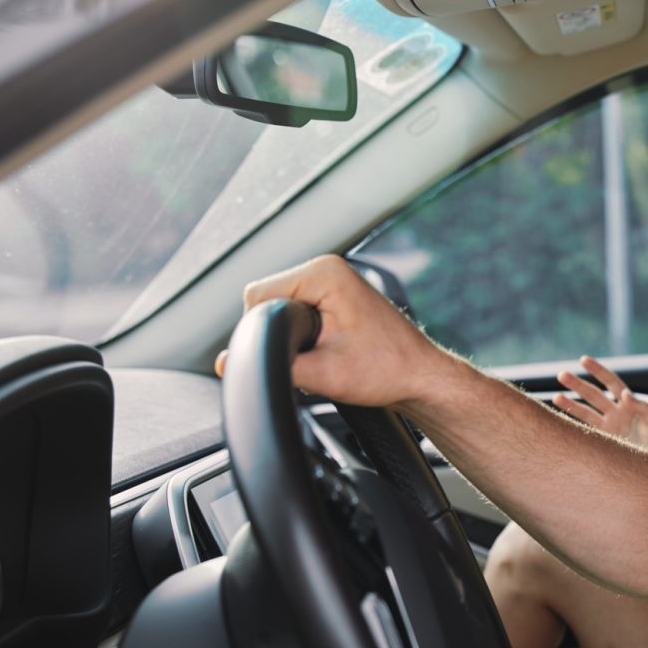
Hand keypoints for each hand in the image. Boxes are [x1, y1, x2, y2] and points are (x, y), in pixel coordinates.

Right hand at [213, 255, 435, 406]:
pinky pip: (297, 312)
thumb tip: (226, 363)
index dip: (259, 330)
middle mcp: (328, 268)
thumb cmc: (386, 371)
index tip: (286, 355)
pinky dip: (300, 335)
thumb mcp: (323, 375)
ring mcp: (332, 281)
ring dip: (289, 335)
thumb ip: (272, 364)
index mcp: (324, 273)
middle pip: (266, 299)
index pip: (257, 295)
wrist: (421, 379)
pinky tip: (324, 352)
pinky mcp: (335, 297)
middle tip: (310, 359)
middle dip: (276, 333)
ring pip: (280, 308)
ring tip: (322, 356)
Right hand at [553, 355, 647, 454]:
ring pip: (586, 413)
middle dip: (578, 385)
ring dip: (571, 404)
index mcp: (630, 405)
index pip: (611, 383)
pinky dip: (573, 426)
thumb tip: (624, 394)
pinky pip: (585, 432)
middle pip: (594, 395)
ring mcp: (608, 429)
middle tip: (561, 375)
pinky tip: (560, 420)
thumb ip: (642, 408)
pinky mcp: (603, 444)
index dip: (598, 371)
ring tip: (556, 396)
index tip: (583, 360)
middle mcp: (617, 414)